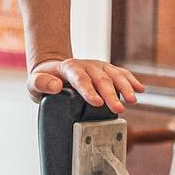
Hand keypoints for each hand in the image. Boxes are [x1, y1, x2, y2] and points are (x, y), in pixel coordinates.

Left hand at [27, 58, 144, 114]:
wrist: (54, 70)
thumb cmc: (44, 80)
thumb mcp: (33, 83)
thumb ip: (41, 83)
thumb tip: (56, 86)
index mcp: (69, 68)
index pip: (80, 79)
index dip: (89, 90)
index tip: (97, 103)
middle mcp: (86, 65)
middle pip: (100, 79)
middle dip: (111, 94)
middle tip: (119, 109)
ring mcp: (98, 67)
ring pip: (114, 75)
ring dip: (125, 87)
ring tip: (133, 101)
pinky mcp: (106, 70)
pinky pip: (121, 73)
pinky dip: (131, 80)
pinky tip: (140, 90)